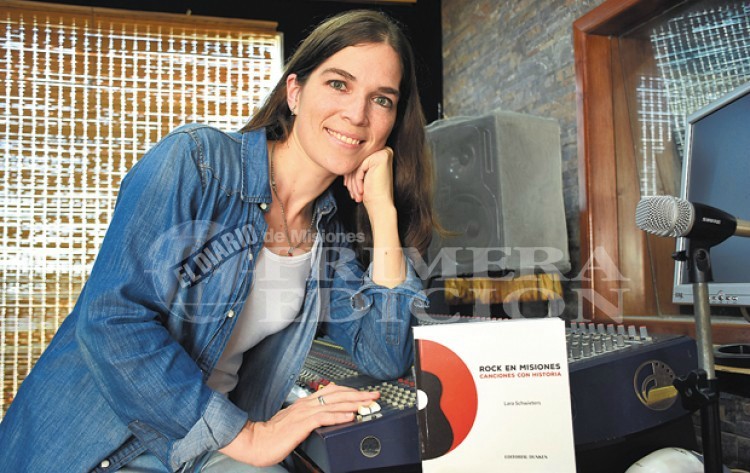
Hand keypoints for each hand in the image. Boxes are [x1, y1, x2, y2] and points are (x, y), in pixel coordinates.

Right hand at [219, 384, 379, 466]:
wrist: (255, 442)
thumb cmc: (271, 436)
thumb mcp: (295, 423)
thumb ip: (309, 418)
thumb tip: (324, 418)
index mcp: (305, 403)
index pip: (332, 391)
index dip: (350, 391)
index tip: (364, 393)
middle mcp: (306, 404)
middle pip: (337, 394)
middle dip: (358, 393)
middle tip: (374, 394)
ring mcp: (303, 413)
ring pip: (334, 403)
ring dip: (353, 402)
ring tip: (368, 403)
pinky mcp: (301, 424)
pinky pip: (324, 417)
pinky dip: (339, 415)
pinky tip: (350, 415)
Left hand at [343, 147, 394, 212]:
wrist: (381, 205)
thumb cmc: (372, 193)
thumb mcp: (362, 175)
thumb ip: (356, 164)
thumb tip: (341, 157)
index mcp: (381, 154)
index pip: (359, 162)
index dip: (350, 174)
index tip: (347, 186)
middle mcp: (384, 151)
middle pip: (358, 162)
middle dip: (351, 179)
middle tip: (351, 193)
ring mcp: (383, 153)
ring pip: (358, 165)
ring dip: (353, 182)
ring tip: (355, 195)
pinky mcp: (380, 158)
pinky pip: (360, 167)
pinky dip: (357, 181)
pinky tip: (361, 191)